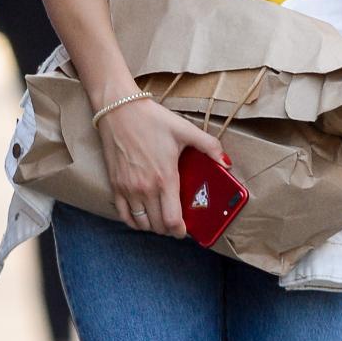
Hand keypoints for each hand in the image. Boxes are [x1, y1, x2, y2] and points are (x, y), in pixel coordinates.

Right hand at [98, 97, 227, 236]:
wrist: (119, 109)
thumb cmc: (153, 119)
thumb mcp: (185, 129)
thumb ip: (209, 146)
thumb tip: (227, 163)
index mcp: (165, 178)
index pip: (172, 220)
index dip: (180, 231)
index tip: (185, 230)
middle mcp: (145, 188)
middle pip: (158, 226)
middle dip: (169, 229)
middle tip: (176, 222)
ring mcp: (128, 189)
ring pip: (141, 224)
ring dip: (153, 226)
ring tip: (160, 219)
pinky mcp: (115, 185)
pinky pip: (123, 215)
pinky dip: (133, 221)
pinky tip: (141, 216)